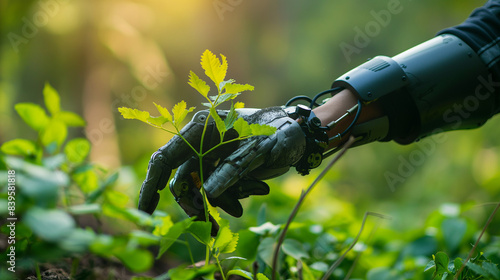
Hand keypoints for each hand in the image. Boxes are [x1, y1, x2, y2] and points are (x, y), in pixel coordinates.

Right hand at [138, 107, 306, 233]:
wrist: (300, 134)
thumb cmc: (280, 132)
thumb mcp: (257, 151)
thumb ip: (231, 171)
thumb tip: (206, 196)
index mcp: (201, 129)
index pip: (166, 158)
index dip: (151, 185)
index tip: (145, 212)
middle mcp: (201, 143)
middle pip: (183, 180)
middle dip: (196, 205)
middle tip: (211, 226)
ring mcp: (212, 157)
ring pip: (201, 190)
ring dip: (221, 202)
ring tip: (247, 201)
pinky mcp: (225, 169)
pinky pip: (218, 191)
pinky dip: (233, 197)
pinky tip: (259, 187)